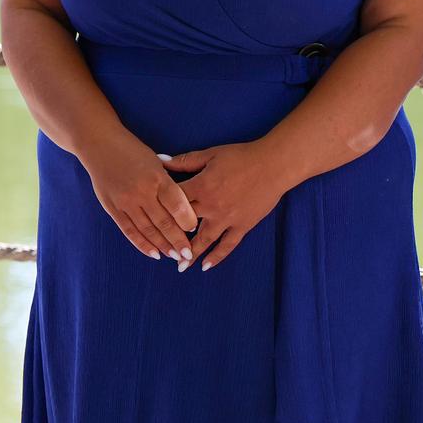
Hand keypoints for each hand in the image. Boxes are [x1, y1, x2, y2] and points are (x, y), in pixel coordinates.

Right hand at [78, 133, 197, 264]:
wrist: (97, 142)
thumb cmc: (131, 150)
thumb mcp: (155, 161)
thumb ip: (169, 183)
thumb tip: (185, 208)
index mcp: (156, 177)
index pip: (177, 205)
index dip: (188, 221)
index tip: (195, 230)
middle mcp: (141, 191)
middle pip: (164, 222)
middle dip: (178, 241)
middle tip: (189, 254)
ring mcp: (125, 201)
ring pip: (147, 230)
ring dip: (162, 246)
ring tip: (175, 256)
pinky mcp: (112, 207)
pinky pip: (129, 230)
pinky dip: (142, 244)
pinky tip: (153, 253)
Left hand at [163, 143, 291, 271]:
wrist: (272, 165)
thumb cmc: (240, 156)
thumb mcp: (209, 155)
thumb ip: (183, 161)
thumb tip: (159, 160)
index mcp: (200, 186)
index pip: (173, 200)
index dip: (160, 207)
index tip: (149, 217)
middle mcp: (211, 206)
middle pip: (185, 224)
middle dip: (171, 236)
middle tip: (159, 250)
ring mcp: (227, 218)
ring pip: (205, 239)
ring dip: (191, 253)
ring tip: (180, 267)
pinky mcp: (243, 225)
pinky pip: (228, 245)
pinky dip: (217, 256)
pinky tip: (206, 266)